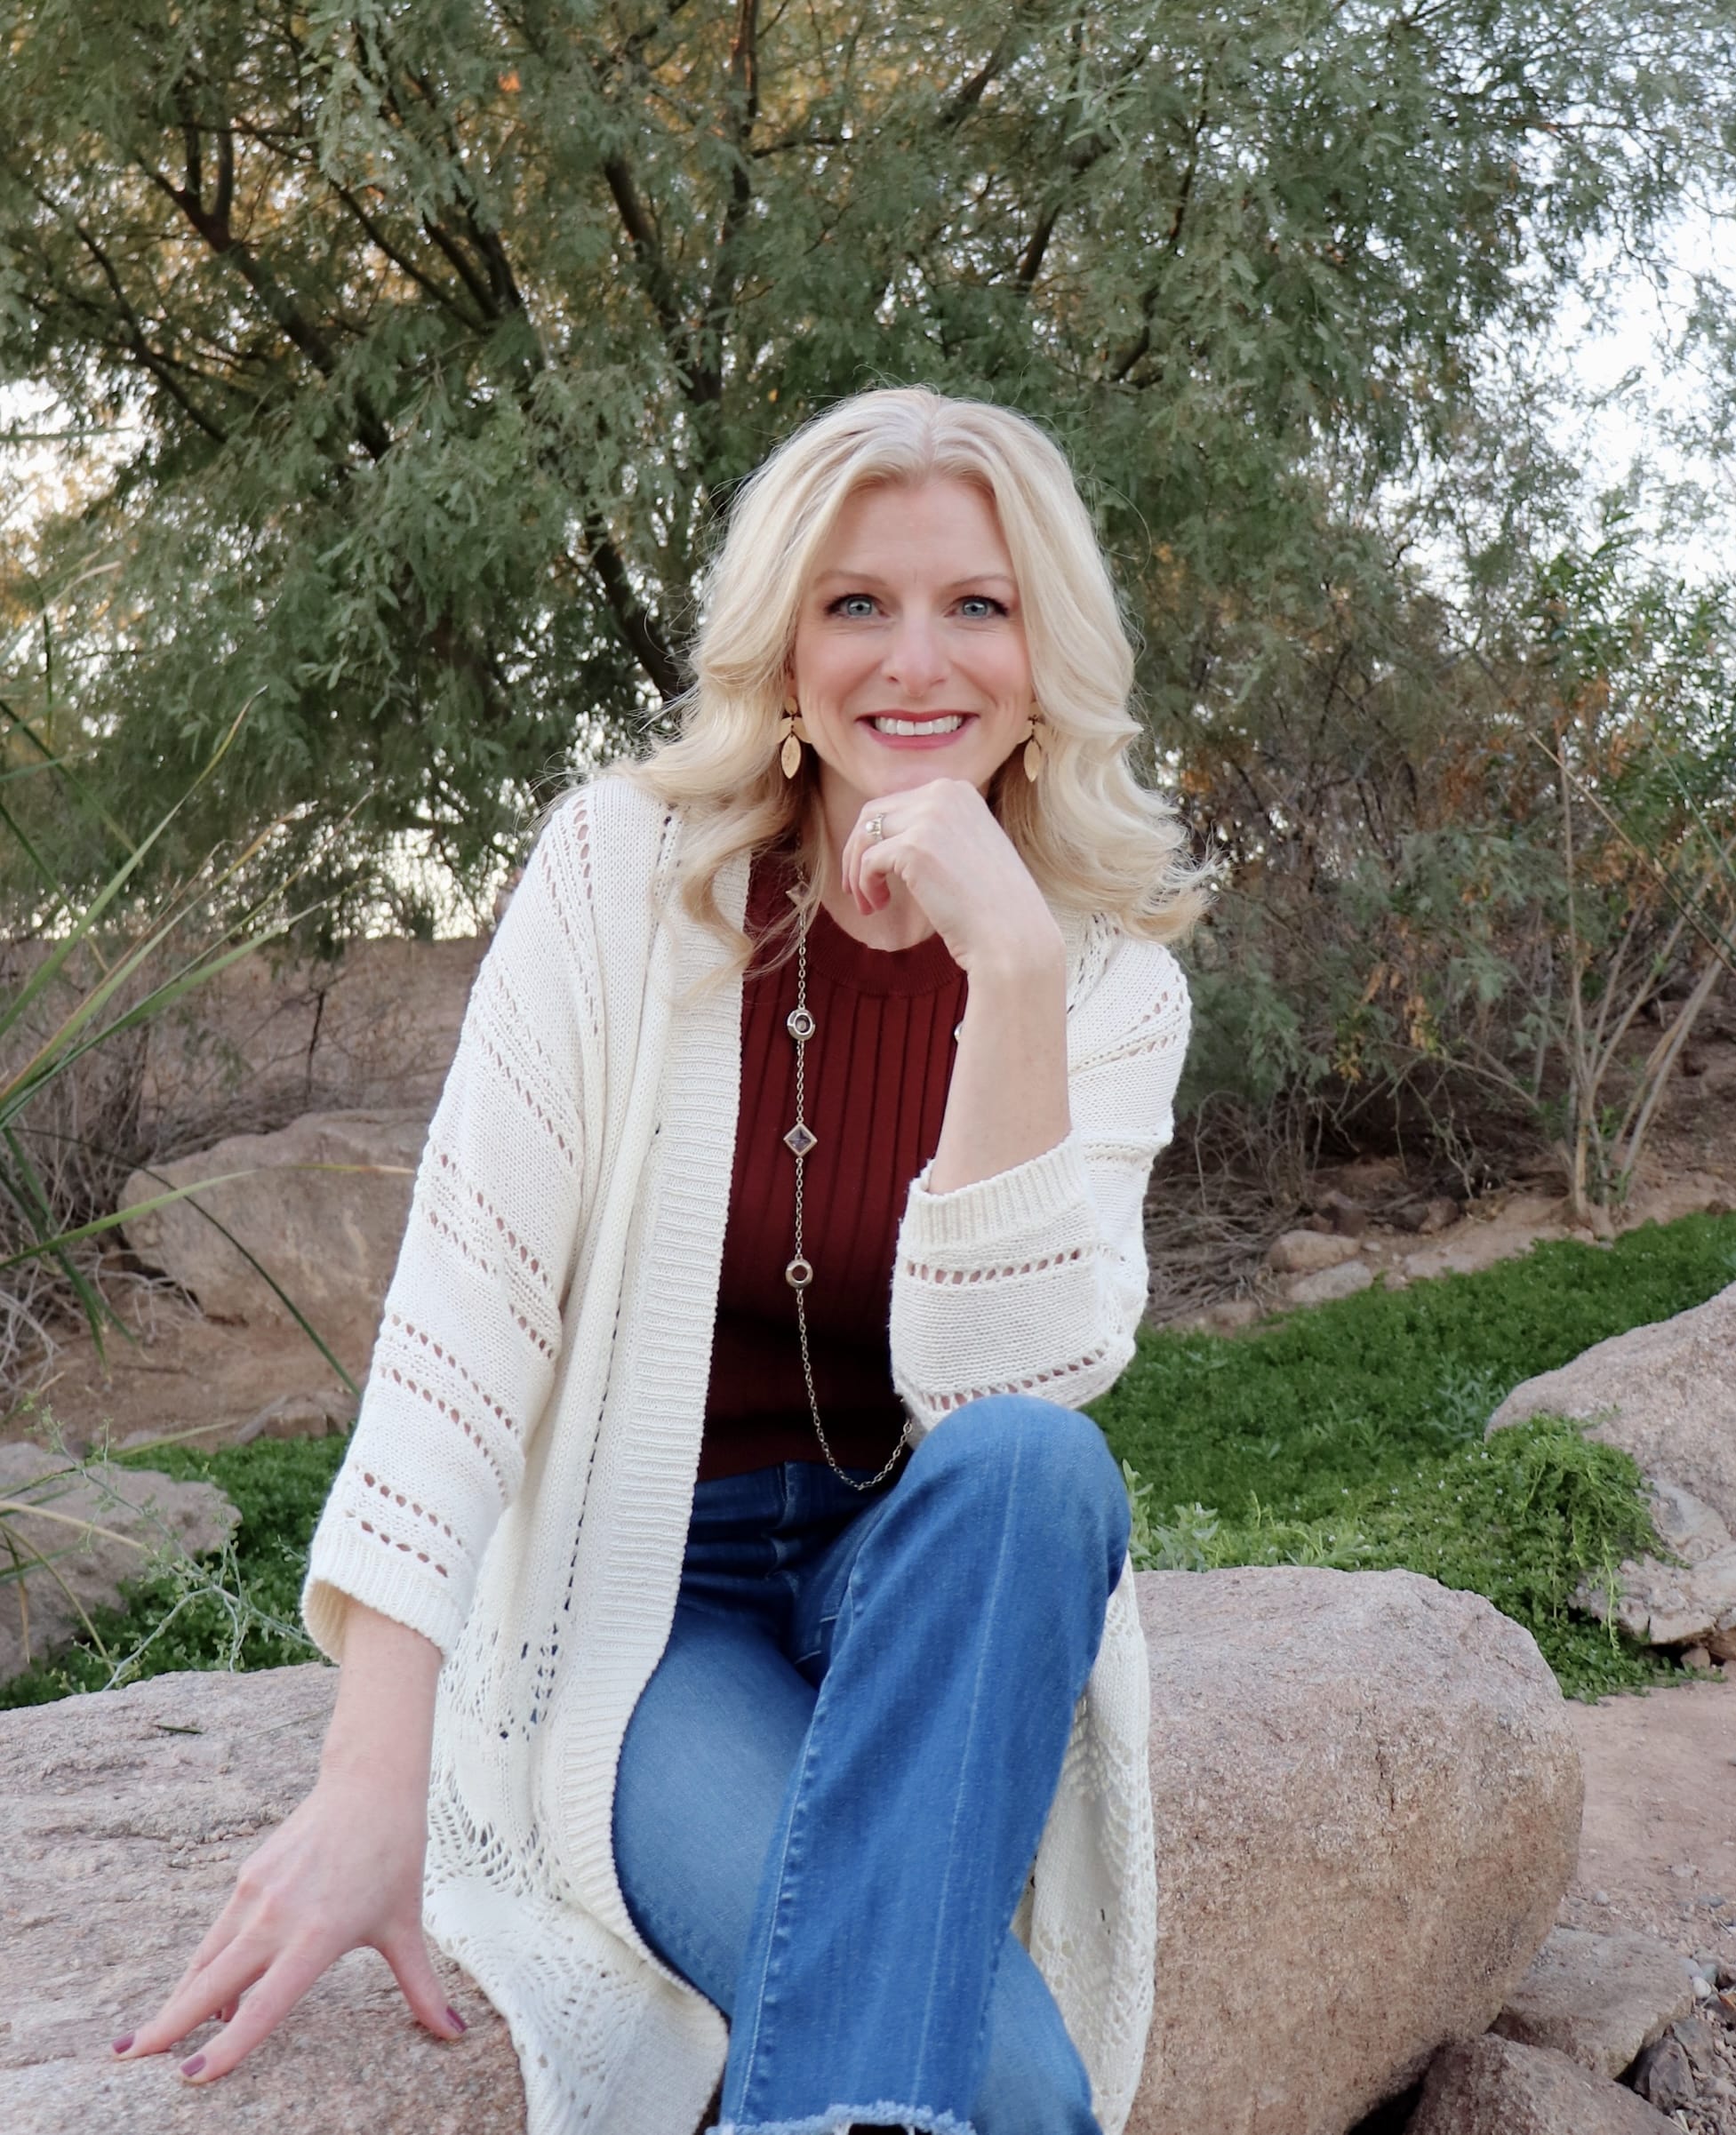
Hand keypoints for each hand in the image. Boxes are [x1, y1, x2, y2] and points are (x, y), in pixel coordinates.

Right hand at [112, 1764, 461, 2082]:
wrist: (371, 1783)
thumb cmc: (394, 1855)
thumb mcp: (406, 1926)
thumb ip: (423, 1987)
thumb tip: (455, 2033)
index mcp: (317, 1936)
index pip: (265, 2004)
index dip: (231, 2043)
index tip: (193, 2076)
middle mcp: (279, 1917)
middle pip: (211, 1982)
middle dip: (167, 2025)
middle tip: (128, 2059)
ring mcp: (257, 1892)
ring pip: (207, 1957)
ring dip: (180, 1997)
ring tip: (149, 2038)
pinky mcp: (249, 1875)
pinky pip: (220, 1931)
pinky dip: (205, 1964)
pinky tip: (202, 1989)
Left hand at [838, 779, 1063, 979]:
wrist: (1013, 935)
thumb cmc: (991, 905)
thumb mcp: (967, 849)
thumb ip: (936, 832)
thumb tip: (887, 837)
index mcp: (958, 791)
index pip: (897, 803)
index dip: (876, 837)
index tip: (872, 870)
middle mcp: (944, 793)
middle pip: (873, 814)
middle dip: (857, 851)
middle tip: (856, 888)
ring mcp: (929, 817)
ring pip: (864, 836)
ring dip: (857, 872)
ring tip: (867, 903)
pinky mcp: (913, 847)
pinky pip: (868, 862)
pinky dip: (865, 886)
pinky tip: (879, 906)